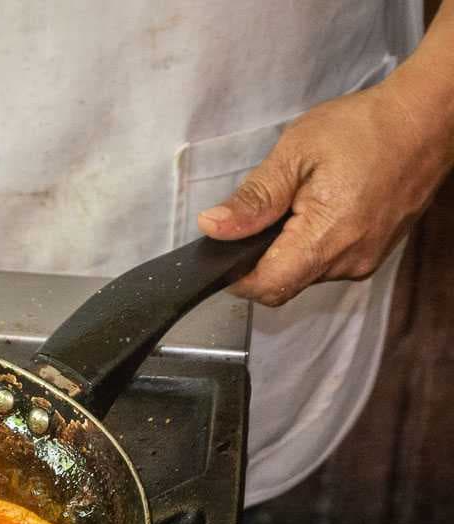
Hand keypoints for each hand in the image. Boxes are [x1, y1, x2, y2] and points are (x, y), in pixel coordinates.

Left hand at [196, 74, 453, 306]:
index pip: (267, 286)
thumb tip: (213, 228)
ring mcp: (365, 261)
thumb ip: (253, 199)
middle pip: (283, 283)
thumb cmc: (363, 128)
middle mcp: (349, 262)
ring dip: (286, 250)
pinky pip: (328, 263)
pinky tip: (315, 211)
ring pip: (304, 274)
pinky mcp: (375, 254)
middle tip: (260, 214)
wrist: (427, 119)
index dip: (236, 277)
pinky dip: (310, 245)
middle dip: (259, 259)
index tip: (223, 250)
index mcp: (327, 239)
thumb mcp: (295, 153)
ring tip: (293, 205)